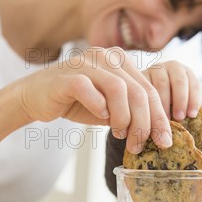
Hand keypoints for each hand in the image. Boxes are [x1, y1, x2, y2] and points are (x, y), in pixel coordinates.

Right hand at [16, 47, 171, 153]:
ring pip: (119, 89)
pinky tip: (101, 119)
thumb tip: (158, 133)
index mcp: (120, 60)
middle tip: (142, 144)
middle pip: (138, 91)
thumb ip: (131, 111)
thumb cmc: (76, 101)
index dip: (159, 117)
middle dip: (145, 123)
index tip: (165, 140)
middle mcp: (105, 56)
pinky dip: (98, 107)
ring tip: (120, 134)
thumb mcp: (110, 107)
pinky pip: (89, 90)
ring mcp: (85, 63)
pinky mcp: (67, 76)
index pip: (149, 89)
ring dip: (124, 118)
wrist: (36, 96)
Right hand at [142, 61, 201, 120]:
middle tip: (179, 117)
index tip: (191, 115)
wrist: (148, 94)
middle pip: (180, 82)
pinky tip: (152, 112)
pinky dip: (150, 101)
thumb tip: (191, 119)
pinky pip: (147, 87)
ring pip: (162, 84)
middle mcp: (173, 67)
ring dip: (165, 103)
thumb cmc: (170, 103)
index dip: (194, 100)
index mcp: (187, 73)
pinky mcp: (142, 75)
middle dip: (181, 100)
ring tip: (165, 118)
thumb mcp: (182, 102)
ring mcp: (157, 69)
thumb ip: (187, 107)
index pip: (194, 85)